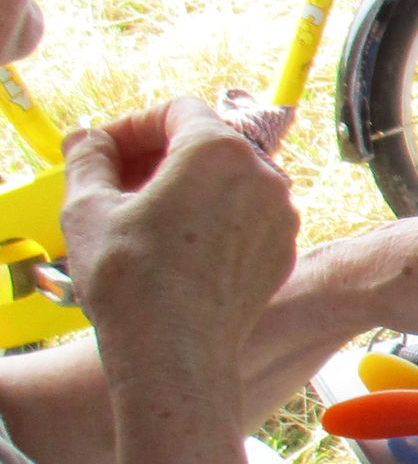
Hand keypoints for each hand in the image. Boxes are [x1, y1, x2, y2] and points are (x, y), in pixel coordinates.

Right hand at [61, 99, 298, 386]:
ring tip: (142, 218)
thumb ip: (89, 158)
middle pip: (206, 144)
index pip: (177, 111)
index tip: (104, 153)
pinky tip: (176, 247)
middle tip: (115, 184)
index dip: (133, 126)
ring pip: (228, 182)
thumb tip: (91, 141)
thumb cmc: (131, 279)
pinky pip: (245, 217)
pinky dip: (213, 218)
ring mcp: (282, 215)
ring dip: (186, 188)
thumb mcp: (87, 208)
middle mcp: (265, 175)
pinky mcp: (284, 250)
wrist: (177, 353)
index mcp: (220, 151)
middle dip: (158, 157)